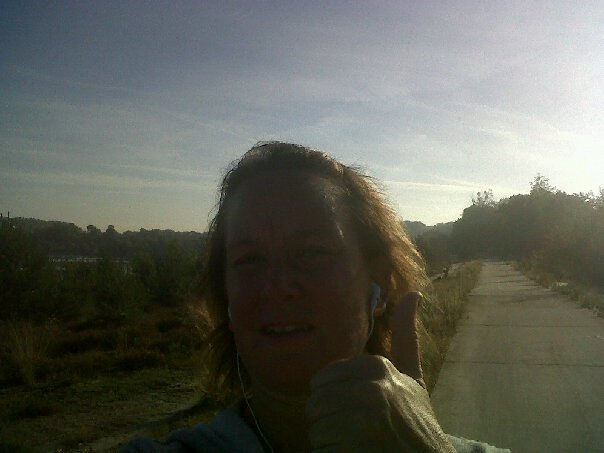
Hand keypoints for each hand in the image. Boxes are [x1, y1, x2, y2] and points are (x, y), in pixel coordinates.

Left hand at [305, 292, 454, 451]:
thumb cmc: (418, 420)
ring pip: (316, 423)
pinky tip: (354, 451)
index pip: (324, 379)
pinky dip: (331, 451)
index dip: (334, 399)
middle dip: (329, 418)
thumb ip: (406, 336)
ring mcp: (364, 415)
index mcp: (377, 366)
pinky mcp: (356, 442)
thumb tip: (414, 293)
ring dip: (329, 437)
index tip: (358, 410)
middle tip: (355, 429)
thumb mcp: (413, 376)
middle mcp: (370, 386)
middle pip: (317, 401)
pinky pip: (320, 443)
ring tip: (356, 440)